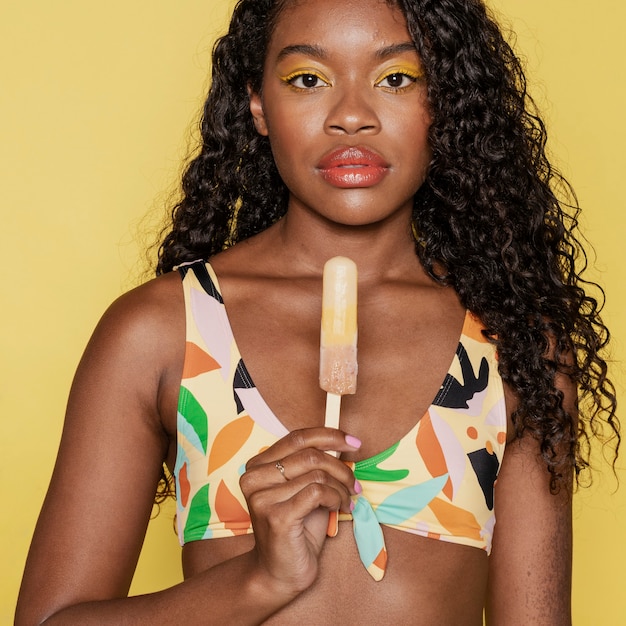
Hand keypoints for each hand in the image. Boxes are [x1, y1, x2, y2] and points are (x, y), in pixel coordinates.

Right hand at [240, 428, 360, 596]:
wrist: (279, 573)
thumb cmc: (297, 528)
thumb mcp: (305, 488)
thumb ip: (315, 465)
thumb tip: (343, 443)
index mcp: (258, 465)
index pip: (298, 437)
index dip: (329, 435)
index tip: (354, 442)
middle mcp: (254, 478)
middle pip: (310, 455)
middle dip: (340, 468)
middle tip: (354, 484)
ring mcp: (262, 497)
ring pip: (317, 474)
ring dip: (340, 488)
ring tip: (344, 501)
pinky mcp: (277, 516)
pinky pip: (317, 492)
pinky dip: (335, 499)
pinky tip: (337, 509)